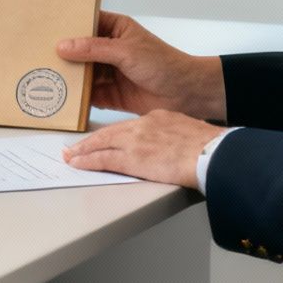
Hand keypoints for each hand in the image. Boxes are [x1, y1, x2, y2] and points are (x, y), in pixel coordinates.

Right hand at [56, 11, 225, 120]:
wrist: (187, 94)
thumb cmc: (165, 64)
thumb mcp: (126, 51)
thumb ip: (94, 49)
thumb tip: (63, 46)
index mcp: (115, 29)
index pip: (85, 23)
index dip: (66, 26)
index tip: (44, 28)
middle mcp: (108, 50)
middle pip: (78, 50)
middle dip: (61, 54)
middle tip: (36, 55)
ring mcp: (108, 72)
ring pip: (80, 73)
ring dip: (66, 77)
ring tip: (42, 76)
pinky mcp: (109, 94)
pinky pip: (87, 94)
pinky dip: (75, 97)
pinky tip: (60, 97)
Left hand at [62, 110, 225, 189]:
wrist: (212, 152)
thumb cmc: (209, 147)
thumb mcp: (189, 132)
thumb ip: (174, 136)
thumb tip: (174, 147)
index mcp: (157, 118)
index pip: (128, 127)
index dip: (112, 134)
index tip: (103, 138)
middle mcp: (142, 126)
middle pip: (109, 132)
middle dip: (90, 140)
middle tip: (75, 145)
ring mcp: (135, 141)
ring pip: (101, 144)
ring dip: (83, 150)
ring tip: (70, 155)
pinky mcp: (132, 158)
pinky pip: (103, 159)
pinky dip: (87, 161)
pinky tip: (77, 163)